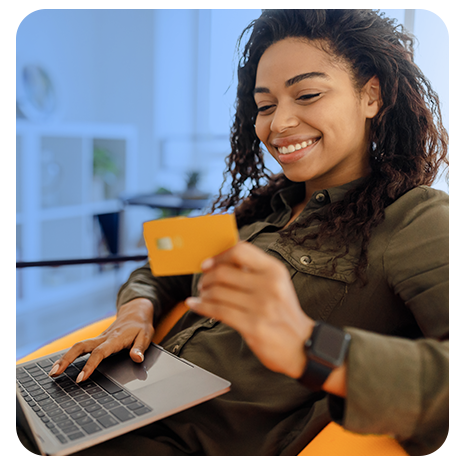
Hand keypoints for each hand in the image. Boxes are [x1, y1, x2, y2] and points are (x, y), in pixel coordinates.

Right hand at [48, 298, 154, 382]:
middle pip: (81, 346)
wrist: (135, 312)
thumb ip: (140, 348)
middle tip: (54, 373)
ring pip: (78, 346)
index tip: (80, 378)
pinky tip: (62, 364)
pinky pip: (82, 347)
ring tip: (53, 372)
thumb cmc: (140, 326)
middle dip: (67, 359)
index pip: (100, 352)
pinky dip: (70, 355)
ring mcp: (99, 338)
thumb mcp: (146, 336)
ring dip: (64, 358)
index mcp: (115, 339)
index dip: (90, 365)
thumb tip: (137, 358)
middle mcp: (104, 338)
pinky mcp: (97, 340)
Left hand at [186, 241, 313, 377]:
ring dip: (203, 293)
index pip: (240, 251)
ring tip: (202, 296)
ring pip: (217, 291)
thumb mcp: (277, 284)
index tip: (208, 263)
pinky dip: (201, 307)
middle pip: (223, 271)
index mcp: (274, 270)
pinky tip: (196, 305)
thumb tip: (223, 260)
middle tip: (203, 283)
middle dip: (206, 277)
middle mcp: (268, 285)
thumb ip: (254, 270)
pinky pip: (218, 311)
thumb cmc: (284, 314)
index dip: (219, 256)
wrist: (301, 346)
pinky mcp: (252, 325)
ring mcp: (260, 306)